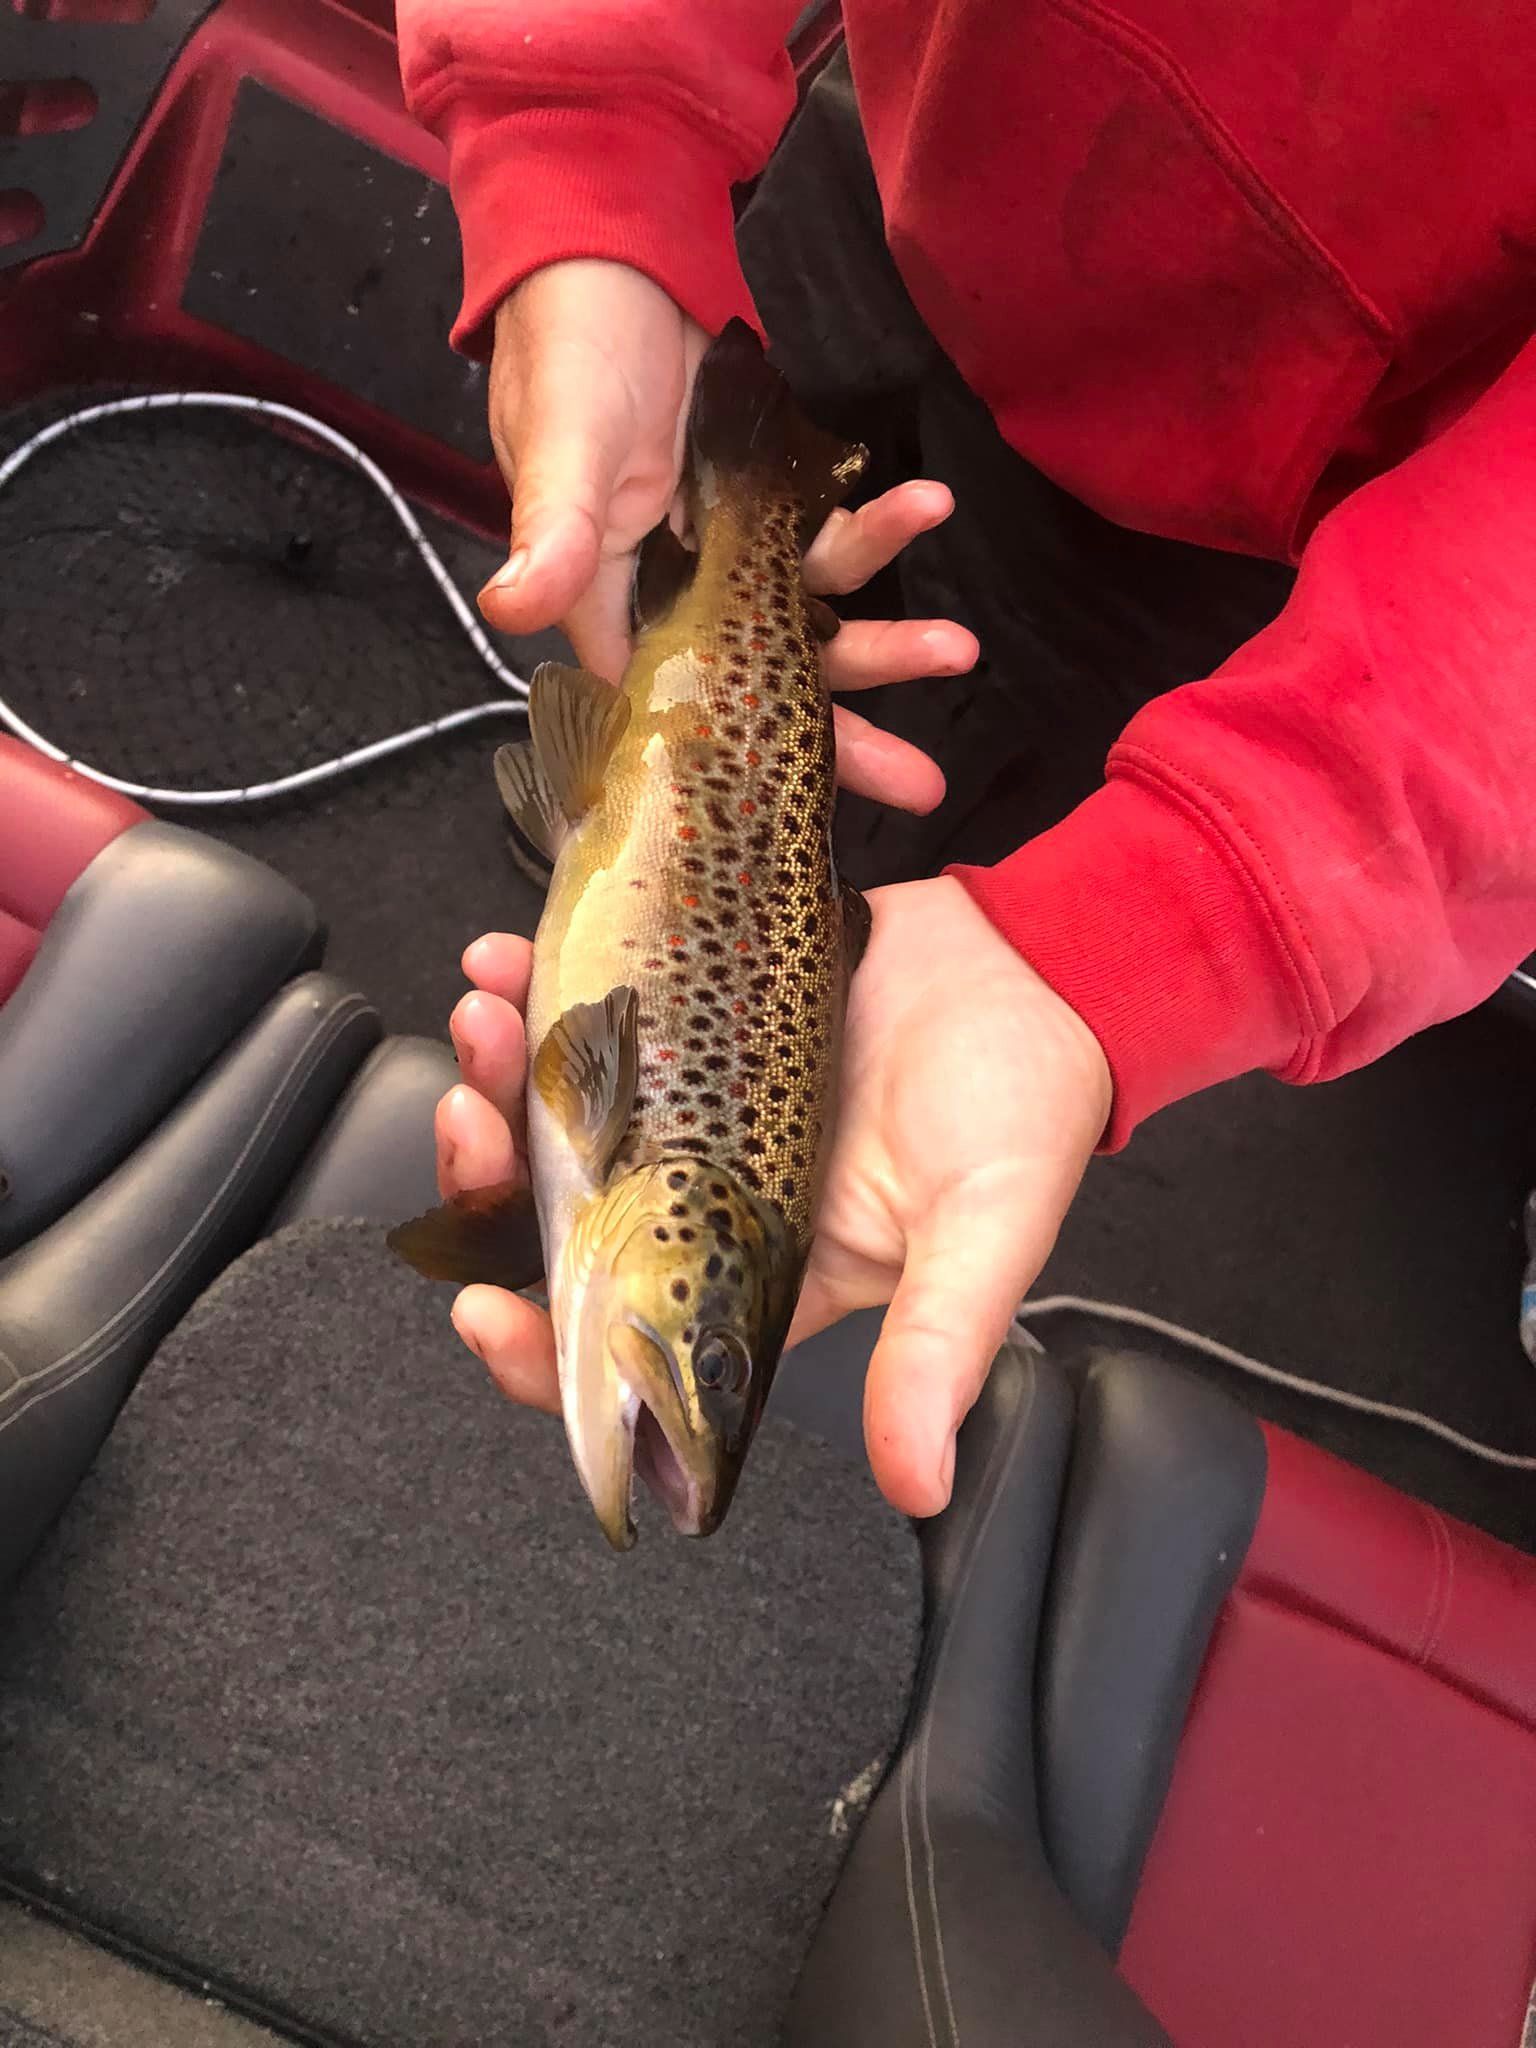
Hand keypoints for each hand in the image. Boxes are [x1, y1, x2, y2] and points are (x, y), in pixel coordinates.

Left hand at [437, 879, 1111, 1517]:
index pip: (624, 1342)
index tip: (488, 1314)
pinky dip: (533, 987)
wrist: (1045, 960)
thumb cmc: (1024, 1100)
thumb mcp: (985, 1230)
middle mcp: (702, 1192)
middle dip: (485, 1179)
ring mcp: (687, 1098)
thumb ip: (940, 1348)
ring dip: (498, 1073)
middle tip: (475, 1120)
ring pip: (550, 1110)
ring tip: (491, 1017)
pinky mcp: (690, 1008)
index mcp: (757, 1269)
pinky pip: (588, 1009)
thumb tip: (920, 1482)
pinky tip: (509, 961)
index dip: (541, 1353)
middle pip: (551, 1216)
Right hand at [477, 258, 976, 814]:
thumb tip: (508, 609)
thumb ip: (552, 531)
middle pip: (764, 689)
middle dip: (842, 737)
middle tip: (924, 784)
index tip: (800, 810)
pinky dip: (883, 526)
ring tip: (960, 648)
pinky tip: (930, 506)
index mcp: (613, 604)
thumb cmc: (565, 347)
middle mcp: (677, 596)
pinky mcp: (770, 504)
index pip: (671, 711)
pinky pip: (833, 534)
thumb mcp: (561, 442)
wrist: (611, 246)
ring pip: (813, 620)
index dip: (733, 765)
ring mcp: (729, 554)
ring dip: (886, 637)